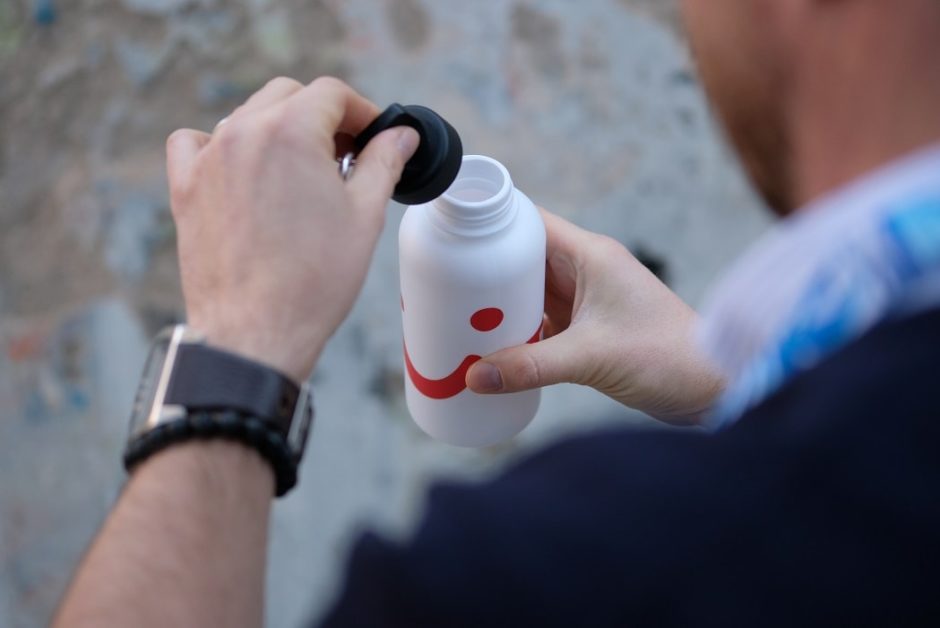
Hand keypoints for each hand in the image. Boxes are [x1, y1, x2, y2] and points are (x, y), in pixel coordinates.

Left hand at [166, 77, 419, 382]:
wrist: (256, 333)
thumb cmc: (314, 280)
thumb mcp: (364, 216)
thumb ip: (383, 162)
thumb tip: (401, 135)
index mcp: (290, 131)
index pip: (332, 94)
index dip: (363, 111)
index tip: (376, 137)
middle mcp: (242, 132)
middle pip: (289, 96)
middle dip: (324, 118)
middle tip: (348, 157)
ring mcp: (208, 159)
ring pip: (248, 117)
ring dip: (281, 131)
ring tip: (304, 175)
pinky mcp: (185, 188)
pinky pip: (195, 143)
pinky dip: (221, 145)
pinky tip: (244, 171)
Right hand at [465, 209, 724, 423]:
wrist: (714, 386)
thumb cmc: (669, 357)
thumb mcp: (592, 359)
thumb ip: (530, 366)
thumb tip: (473, 377)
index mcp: (590, 255)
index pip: (528, 222)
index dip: (487, 224)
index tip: (448, 236)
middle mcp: (585, 270)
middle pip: (520, 256)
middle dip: (482, 270)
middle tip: (438, 286)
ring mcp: (586, 299)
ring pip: (527, 290)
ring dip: (497, 302)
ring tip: (453, 315)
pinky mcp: (587, 327)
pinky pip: (539, 319)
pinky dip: (514, 328)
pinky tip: (488, 344)